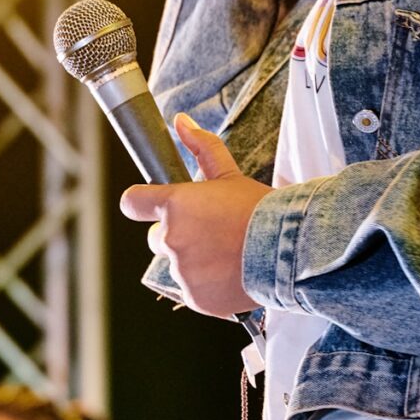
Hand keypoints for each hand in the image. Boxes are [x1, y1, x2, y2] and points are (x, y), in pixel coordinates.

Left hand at [120, 114, 271, 318]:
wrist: (287, 249)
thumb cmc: (259, 210)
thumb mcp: (230, 175)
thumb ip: (202, 148)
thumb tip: (181, 122)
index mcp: (174, 205)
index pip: (132, 203)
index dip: (139, 203)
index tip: (147, 206)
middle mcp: (171, 238)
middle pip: (156, 240)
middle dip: (176, 236)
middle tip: (209, 234)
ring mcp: (182, 271)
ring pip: (178, 266)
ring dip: (195, 262)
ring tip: (227, 254)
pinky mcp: (195, 297)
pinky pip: (193, 291)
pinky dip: (207, 286)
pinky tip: (230, 274)